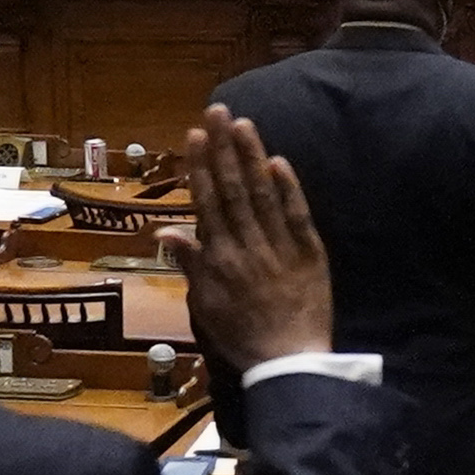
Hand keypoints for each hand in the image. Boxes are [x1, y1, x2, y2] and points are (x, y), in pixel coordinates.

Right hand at [178, 104, 333, 367]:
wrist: (287, 362)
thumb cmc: (241, 336)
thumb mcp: (204, 304)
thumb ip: (189, 262)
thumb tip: (165, 229)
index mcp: (219, 258)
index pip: (207, 202)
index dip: (200, 166)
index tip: (195, 135)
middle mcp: (246, 246)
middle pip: (232, 189)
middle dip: (223, 148)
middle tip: (217, 111)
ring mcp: (279, 248)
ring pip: (262, 195)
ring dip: (251, 158)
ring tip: (244, 125)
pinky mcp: (309, 254)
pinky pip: (297, 216)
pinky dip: (288, 189)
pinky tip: (278, 162)